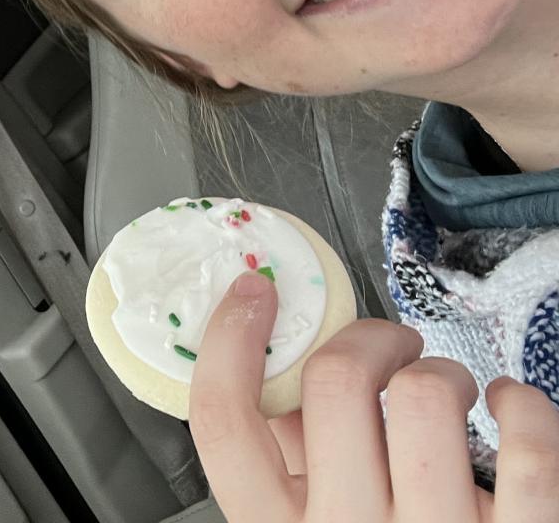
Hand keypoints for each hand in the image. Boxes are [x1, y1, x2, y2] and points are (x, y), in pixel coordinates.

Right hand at [187, 271, 558, 521]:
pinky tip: (509, 408)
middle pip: (333, 380)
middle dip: (367, 338)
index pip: (223, 421)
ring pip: (426, 394)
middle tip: (386, 350)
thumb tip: (275, 361)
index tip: (256, 293)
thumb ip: (285, 456)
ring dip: (440, 369)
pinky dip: (522, 404)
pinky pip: (526, 443)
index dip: (230, 339)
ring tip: (445, 390)